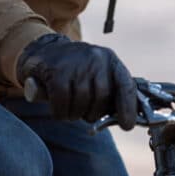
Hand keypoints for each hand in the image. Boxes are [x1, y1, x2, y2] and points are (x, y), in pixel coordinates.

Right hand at [16, 34, 137, 129]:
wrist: (46, 50)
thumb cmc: (77, 69)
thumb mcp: (98, 73)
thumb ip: (111, 91)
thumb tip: (124, 119)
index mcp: (111, 60)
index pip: (126, 85)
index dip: (128, 107)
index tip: (127, 125)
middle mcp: (96, 58)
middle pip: (102, 96)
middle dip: (94, 113)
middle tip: (86, 116)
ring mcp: (76, 63)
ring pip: (82, 101)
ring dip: (76, 114)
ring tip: (71, 112)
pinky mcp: (57, 70)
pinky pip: (62, 101)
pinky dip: (61, 112)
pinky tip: (60, 111)